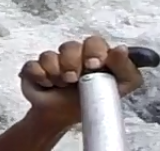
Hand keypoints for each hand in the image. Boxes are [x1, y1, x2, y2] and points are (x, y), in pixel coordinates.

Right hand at [19, 36, 145, 130]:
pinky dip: (40, 77)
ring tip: (61, 86)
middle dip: (72, 62)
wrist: (60, 118)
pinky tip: (47, 85)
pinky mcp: (34, 68)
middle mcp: (73, 55)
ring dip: (56, 73)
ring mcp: (52, 60)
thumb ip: (126, 71)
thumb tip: (121, 48)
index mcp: (94, 57)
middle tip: (74, 79)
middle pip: (70, 45)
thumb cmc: (90, 103)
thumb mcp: (117, 90)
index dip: (93, 50)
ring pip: (50, 55)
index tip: (93, 65)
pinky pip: (33, 66)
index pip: (94, 42)